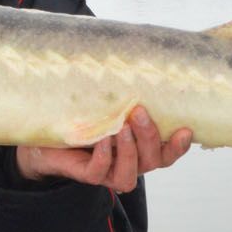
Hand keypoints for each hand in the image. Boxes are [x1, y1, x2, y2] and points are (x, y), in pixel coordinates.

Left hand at [15, 107, 192, 192]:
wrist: (46, 136)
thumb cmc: (82, 116)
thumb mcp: (106, 102)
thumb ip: (124, 92)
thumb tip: (138, 57)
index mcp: (141, 148)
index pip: (167, 153)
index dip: (179, 146)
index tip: (185, 129)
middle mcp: (130, 162)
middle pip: (152, 161)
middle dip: (149, 137)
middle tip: (139, 112)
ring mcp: (108, 172)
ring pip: (129, 175)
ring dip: (129, 152)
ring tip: (121, 127)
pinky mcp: (86, 175)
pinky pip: (99, 173)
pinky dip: (103, 157)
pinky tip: (100, 139)